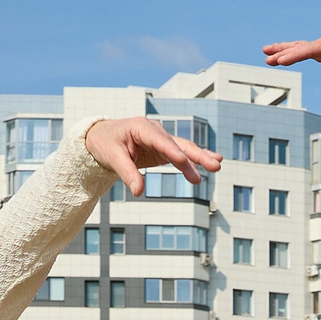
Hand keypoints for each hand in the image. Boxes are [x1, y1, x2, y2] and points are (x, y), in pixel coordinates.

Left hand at [84, 117, 222, 193]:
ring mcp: (161, 139)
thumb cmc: (105, 144)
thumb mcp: (112, 158)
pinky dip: (195, 159)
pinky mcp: (163, 149)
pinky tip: (211, 162)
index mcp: (140, 127)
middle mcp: (154, 131)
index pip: (158, 139)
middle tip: (213, 165)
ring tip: (217, 166)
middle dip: (195, 155)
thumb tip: (138, 192)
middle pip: (177, 144)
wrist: (103, 137)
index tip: (183, 160)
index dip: (171, 150)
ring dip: (200, 158)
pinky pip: (181, 154)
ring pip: (183, 149)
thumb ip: (127, 173)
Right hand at [262, 34, 320, 105]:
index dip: (295, 55)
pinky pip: (302, 52)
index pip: (311, 50)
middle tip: (268, 57)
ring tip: (266, 53)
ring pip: (299, 48)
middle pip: (302, 47)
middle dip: (284, 52)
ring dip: (283, 51)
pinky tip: (279, 57)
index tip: (281, 60)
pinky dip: (291, 54)